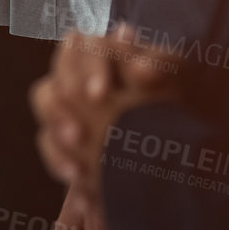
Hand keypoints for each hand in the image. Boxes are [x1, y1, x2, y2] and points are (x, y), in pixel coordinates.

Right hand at [31, 26, 181, 195]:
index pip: (78, 47)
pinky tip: (79, 182)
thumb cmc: (179, 88)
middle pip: (50, 84)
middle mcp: (76, 75)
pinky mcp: (65, 137)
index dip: (84, 70)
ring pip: (44, 111)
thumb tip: (141, 70)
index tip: (99, 95)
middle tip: (79, 136)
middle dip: (59, 111)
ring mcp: (67, 106)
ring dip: (56, 135)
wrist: (184, 129)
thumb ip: (162, 64)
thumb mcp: (178, 72)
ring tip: (77, 163)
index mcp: (100, 51)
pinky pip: (49, 146)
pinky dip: (60, 162)